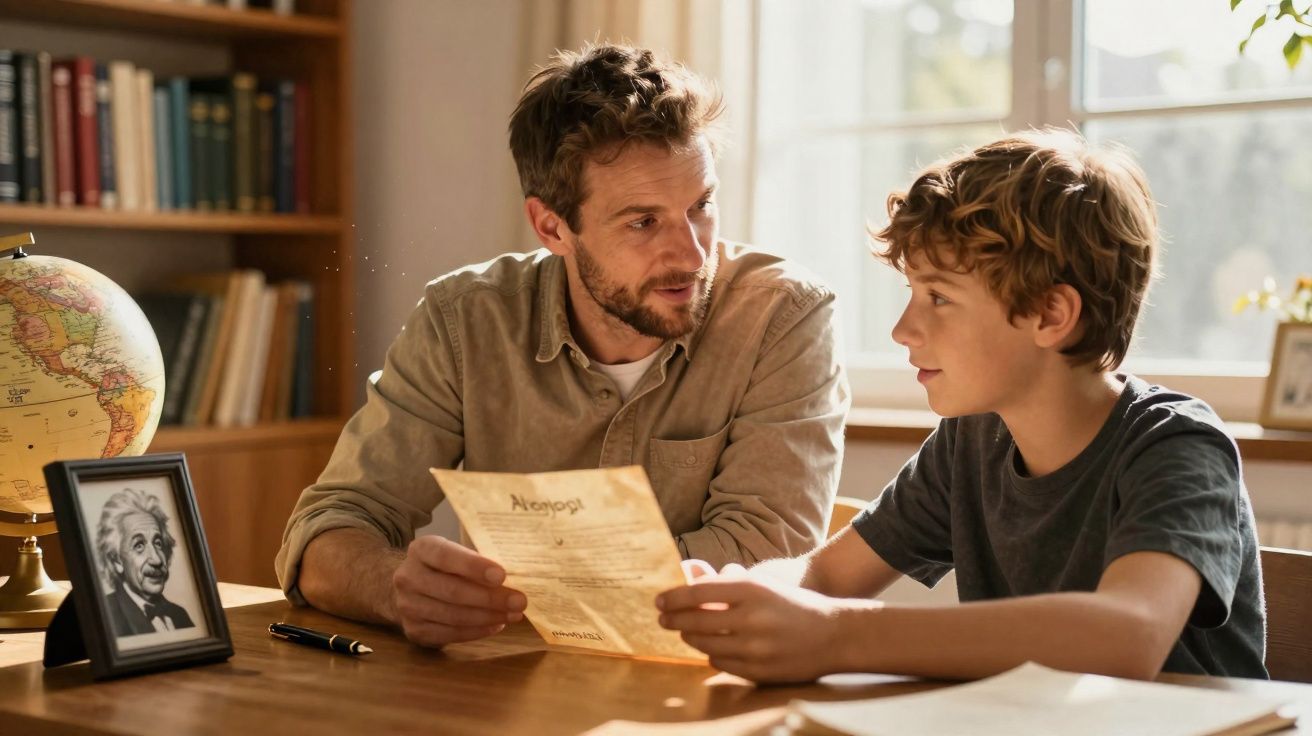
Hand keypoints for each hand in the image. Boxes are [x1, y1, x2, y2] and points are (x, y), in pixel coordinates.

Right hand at [391, 535, 526, 646]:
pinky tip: (496, 625)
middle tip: (519, 601)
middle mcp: (408, 577)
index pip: (445, 556)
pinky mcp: (414, 630)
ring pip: (453, 615)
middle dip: (490, 598)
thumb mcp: (455, 553)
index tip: (502, 575)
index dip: (474, 567)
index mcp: (421, 550)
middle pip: (452, 591)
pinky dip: (477, 631)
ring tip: (513, 615)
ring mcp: (408, 606)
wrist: (411, 589)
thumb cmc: (445, 567)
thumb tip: (515, 574)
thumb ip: (477, 560)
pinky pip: (450, 634)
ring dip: (488, 617)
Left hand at [655, 577, 846, 682]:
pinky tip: (712, 646)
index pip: (698, 593)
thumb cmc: (791, 604)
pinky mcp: (758, 670)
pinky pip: (720, 663)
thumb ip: (723, 581)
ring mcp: (755, 647)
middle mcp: (752, 617)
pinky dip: (711, 654)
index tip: (659, 601)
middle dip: (674, 620)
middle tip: (663, 619)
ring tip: (686, 631)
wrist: (833, 634)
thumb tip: (688, 574)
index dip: (673, 597)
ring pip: (705, 644)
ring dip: (690, 637)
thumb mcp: (760, 584)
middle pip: (696, 621)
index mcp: (752, 589)